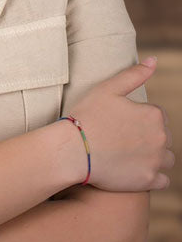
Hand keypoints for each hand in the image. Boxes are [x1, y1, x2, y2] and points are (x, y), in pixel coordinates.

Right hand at [68, 56, 173, 191]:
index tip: (120, 120)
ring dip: (154, 155)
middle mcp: (161, 138)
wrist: (73, 149)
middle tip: (121, 136)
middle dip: (148, 136)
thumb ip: (134, 74)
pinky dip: (152, 175)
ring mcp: (156, 161)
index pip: (157, 114)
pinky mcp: (149, 181)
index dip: (138, 116)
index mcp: (154, 114)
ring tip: (129, 153)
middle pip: (163, 136)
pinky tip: (133, 168)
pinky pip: (162, 179)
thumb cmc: (87, 115)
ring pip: (166, 158)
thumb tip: (154, 60)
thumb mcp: (107, 88)